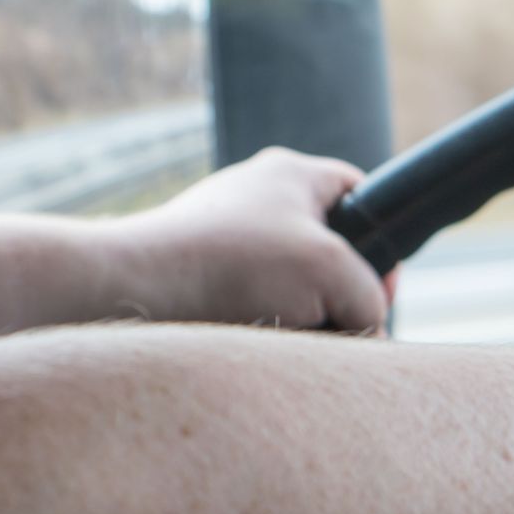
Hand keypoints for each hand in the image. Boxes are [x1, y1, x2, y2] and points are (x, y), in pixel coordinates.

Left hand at [119, 148, 388, 331]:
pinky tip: (251, 339)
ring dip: (300, 314)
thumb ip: (371, 299)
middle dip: (338, 290)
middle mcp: (256, 196)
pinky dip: (261, 324)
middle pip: (329, 247)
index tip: (375, 290)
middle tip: (334, 319)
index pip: (362, 195)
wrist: (131, 291)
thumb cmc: (233, 266)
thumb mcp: (334, 275)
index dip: (383, 244)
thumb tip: (366, 329)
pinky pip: (252, 301)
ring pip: (292, 282)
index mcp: (291, 174)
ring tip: (283, 334)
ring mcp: (224, 233)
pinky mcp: (200, 273)